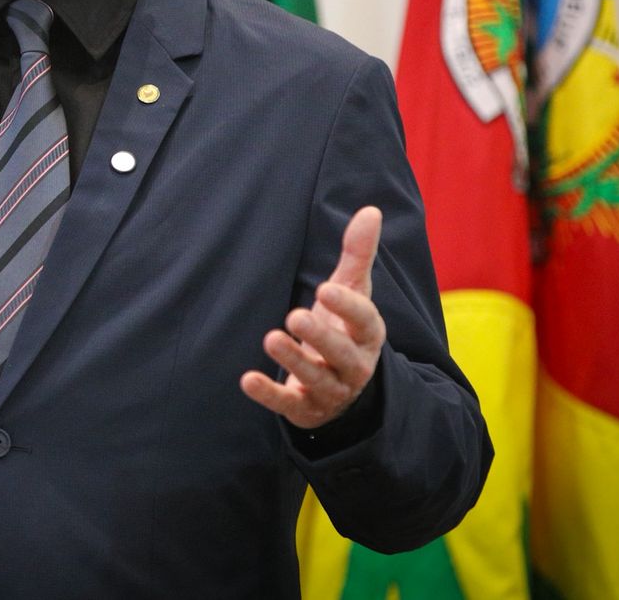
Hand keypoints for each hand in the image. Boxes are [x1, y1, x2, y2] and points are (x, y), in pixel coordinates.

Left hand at [240, 206, 385, 428]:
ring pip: (316, 378)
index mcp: (367, 335)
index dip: (348, 306)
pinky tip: (247, 380)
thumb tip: (371, 210)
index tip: (325, 288)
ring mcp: (330, 389)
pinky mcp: (305, 408)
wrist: (343, 388)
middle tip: (294, 316)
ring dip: (293, 360)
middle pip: (342, 353)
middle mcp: (354, 365)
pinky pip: (288, 404)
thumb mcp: (352, 292)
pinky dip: (269, 394)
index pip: (365, 321)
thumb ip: (358, 255)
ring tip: (270, 337)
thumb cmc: (343, 327)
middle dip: (321, 336)